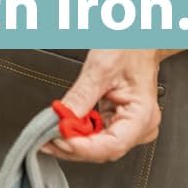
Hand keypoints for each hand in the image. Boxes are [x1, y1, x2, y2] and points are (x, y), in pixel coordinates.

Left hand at [39, 49, 171, 163]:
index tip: (58, 138)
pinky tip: (64, 127)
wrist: (137, 38)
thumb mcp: (100, 68)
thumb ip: (80, 96)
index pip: (111, 145)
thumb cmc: (128, 46)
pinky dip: (79, 132)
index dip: (82, 147)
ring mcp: (129, 125)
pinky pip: (97, 133)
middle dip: (73, 146)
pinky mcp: (118, 119)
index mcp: (142, 116)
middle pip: (103, 149)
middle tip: (46, 139)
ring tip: (50, 132)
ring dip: (73, 140)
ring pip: (98, 145)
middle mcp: (139, 126)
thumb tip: (61, 119)